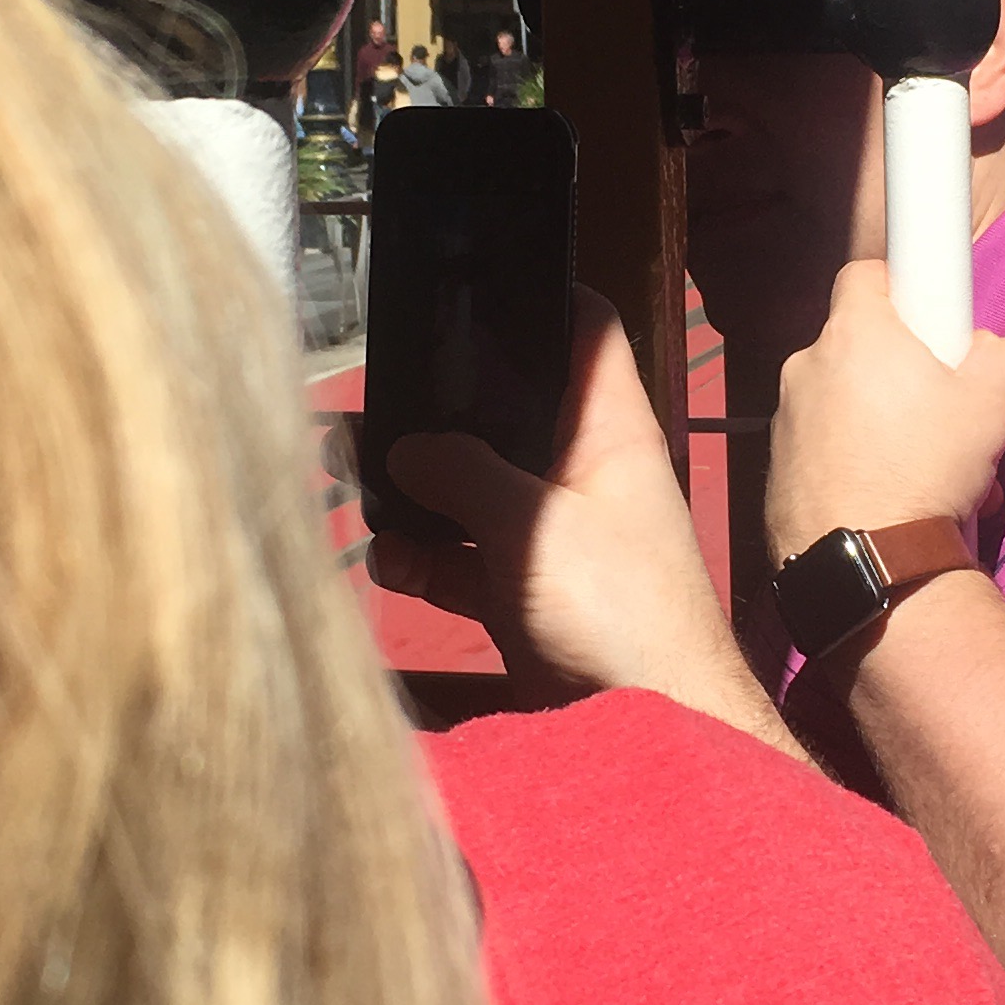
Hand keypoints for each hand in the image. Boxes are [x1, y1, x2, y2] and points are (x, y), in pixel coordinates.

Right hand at [370, 293, 790, 747]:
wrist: (652, 722)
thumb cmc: (616, 607)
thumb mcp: (533, 523)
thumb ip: (463, 472)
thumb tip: (403, 446)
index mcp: (609, 430)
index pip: (586, 331)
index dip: (541, 295)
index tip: (474, 282)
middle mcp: (583, 471)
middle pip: (506, 415)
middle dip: (438, 413)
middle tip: (367, 405)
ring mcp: (554, 534)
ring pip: (474, 491)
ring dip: (416, 493)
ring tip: (352, 480)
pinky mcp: (527, 594)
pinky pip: (465, 561)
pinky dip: (426, 559)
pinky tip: (388, 561)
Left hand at [765, 257, 1004, 565]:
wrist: (869, 561)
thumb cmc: (927, 470)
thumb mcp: (993, 402)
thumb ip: (996, 353)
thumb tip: (985, 348)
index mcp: (855, 333)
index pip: (865, 274)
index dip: (900, 289)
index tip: (925, 319)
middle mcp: (806, 364)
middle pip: (854, 343)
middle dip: (892, 365)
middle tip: (933, 403)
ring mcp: (784, 416)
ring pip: (837, 396)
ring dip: (872, 415)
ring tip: (915, 461)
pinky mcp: (776, 465)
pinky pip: (819, 443)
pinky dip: (847, 456)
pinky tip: (884, 490)